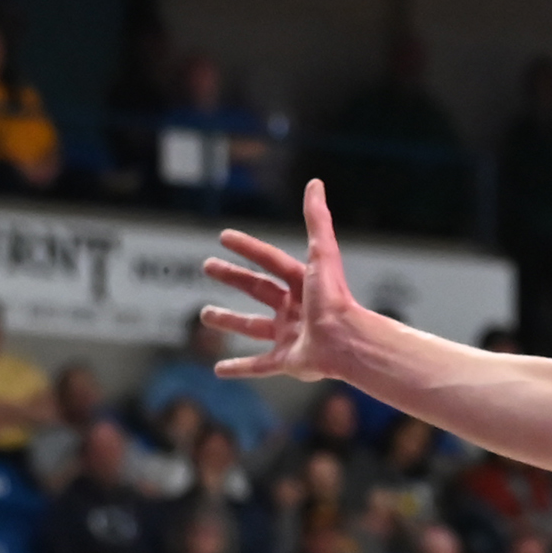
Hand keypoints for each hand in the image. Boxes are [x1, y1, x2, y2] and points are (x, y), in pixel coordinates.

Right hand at [201, 180, 366, 382]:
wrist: (346, 340)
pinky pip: (258, 366)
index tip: (223, 237)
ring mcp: (291, 335)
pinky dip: (239, 368)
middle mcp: (296, 308)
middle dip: (233, 278)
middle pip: (258, 290)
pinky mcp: (287, 362)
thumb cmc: (334, 298)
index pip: (270, 261)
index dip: (247, 248)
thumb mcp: (321, 254)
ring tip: (205, 315)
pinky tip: (219, 370)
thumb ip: (318, 219)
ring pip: (253, 328)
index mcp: (303, 284)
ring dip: (230, 321)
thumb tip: (315, 183)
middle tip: (207, 266)